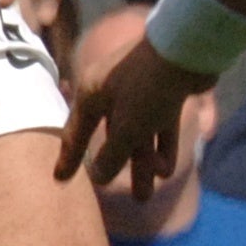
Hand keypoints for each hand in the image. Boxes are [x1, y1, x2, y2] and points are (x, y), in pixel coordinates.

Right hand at [56, 34, 211, 196]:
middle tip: (110, 196)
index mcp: (91, 93)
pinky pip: (159, 127)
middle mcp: (112, 92)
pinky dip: (161, 148)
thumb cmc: (146, 88)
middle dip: (117, 168)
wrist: (186, 49)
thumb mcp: (125, 129)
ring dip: (143, 165)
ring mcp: (140, 92)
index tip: (59, 179)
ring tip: (145, 197)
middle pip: (111, 138)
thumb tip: (99, 177)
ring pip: (138, 135)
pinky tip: (166, 171)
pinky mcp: (166, 93)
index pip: (75, 132)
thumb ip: (111, 156)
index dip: (68, 158)